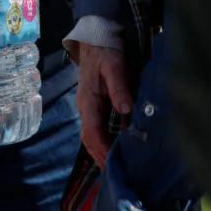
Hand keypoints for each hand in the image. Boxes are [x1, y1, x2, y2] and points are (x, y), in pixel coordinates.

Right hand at [76, 43, 132, 167]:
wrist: (95, 36)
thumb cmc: (105, 50)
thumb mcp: (114, 65)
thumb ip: (119, 87)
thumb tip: (125, 109)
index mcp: (88, 100)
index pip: (92, 131)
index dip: (101, 149)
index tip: (112, 164)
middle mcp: (85, 106)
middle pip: (88, 138)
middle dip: (99, 156)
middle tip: (115, 175)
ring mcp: (88, 106)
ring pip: (91, 135)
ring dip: (100, 151)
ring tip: (114, 167)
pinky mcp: (95, 104)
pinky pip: (96, 128)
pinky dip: (103, 141)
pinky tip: (114, 148)